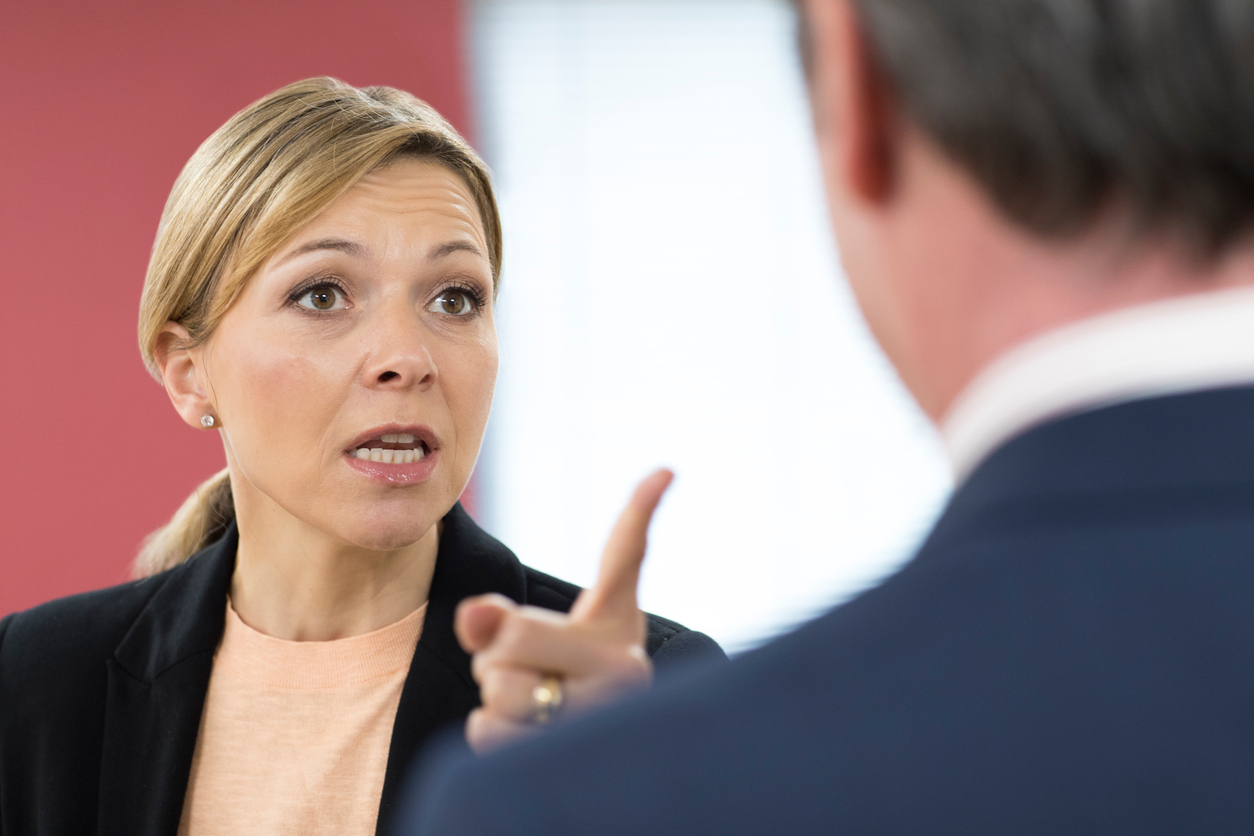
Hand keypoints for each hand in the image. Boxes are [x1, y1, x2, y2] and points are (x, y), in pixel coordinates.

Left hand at [455, 469, 673, 752]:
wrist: (590, 758)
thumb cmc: (562, 687)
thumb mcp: (532, 641)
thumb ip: (498, 617)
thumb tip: (472, 615)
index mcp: (619, 629)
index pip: (624, 558)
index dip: (640, 507)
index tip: (663, 468)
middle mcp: (624, 669)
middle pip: (513, 635)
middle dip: (498, 654)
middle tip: (533, 673)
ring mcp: (600, 716)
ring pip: (498, 688)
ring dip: (495, 699)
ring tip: (536, 709)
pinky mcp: (567, 756)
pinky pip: (485, 729)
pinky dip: (489, 733)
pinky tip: (526, 739)